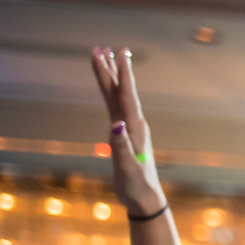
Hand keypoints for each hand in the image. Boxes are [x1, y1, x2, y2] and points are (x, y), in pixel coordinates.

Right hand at [89, 46, 168, 218]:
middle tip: (100, 47)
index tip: (119, 52)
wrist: (144, 198)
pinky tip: (109, 86)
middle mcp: (133, 123)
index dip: (123, 73)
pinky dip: (110, 93)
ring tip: (102, 57)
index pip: (127, 95)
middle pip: (119, 90)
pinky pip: (114, 106)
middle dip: (110, 68)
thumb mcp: (127, 167)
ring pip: (116, 96)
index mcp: (134, 128)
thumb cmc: (136, 185)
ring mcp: (128, 127)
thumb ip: (120, 146)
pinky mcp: (123, 134)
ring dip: (109, 77)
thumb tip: (115, 124)